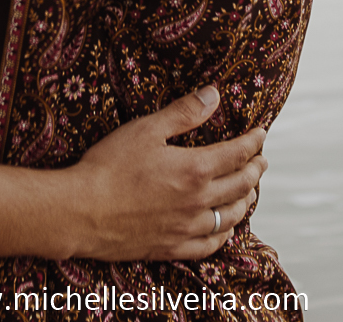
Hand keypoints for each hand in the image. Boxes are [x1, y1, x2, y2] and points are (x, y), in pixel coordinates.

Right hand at [71, 87, 267, 260]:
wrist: (81, 211)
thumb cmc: (109, 166)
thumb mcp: (146, 129)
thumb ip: (183, 113)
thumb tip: (214, 95)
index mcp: (194, 170)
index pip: (236, 155)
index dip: (252, 143)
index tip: (261, 134)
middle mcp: (197, 202)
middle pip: (240, 186)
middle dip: (255, 170)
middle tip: (261, 160)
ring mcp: (186, 228)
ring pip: (230, 217)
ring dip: (245, 201)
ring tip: (249, 190)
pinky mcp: (171, 248)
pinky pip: (210, 245)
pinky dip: (224, 234)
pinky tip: (226, 227)